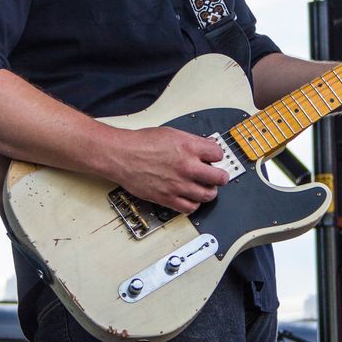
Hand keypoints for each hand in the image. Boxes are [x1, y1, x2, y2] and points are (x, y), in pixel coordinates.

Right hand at [107, 126, 228, 213]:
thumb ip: (191, 141)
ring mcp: (179, 184)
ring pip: (208, 195)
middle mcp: (187, 166)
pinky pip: (190, 208)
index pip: (218, 154)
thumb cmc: (140, 143)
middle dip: (220, 177)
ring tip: (203, 188)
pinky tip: (190, 198)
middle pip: (219, 178)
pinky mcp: (168, 198)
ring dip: (208, 192)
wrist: (121, 156)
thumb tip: (206, 146)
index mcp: (189, 147)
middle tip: (216, 177)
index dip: (217, 156)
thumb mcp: (171, 133)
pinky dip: (193, 204)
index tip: (213, 159)